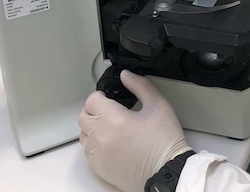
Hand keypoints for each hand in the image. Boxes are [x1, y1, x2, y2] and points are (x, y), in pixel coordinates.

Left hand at [79, 70, 191, 191]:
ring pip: (83, 133)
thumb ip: (140, 86)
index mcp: (114, 118)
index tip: (110, 98)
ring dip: (92, 127)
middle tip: (110, 111)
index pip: (92, 100)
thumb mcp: (158, 106)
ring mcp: (97, 154)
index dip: (101, 96)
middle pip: (83, 116)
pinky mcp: (98, 167)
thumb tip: (126, 75)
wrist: (166, 172)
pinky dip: (95, 144)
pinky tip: (111, 143)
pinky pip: (87, 151)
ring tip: (111, 127)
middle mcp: (100, 136)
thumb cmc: (164, 141)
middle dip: (94, 110)